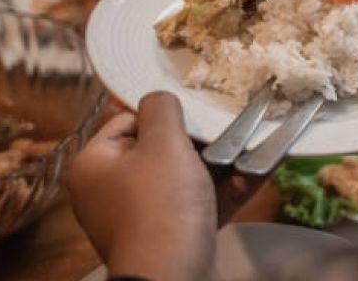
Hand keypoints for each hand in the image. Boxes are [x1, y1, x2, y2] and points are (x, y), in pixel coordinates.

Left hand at [67, 92, 264, 280]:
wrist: (175, 278)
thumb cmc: (160, 208)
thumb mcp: (163, 144)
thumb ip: (162, 109)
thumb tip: (161, 96)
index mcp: (95, 165)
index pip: (126, 120)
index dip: (162, 114)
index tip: (193, 113)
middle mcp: (113, 191)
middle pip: (161, 148)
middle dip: (200, 139)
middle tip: (227, 126)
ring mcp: (144, 216)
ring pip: (187, 176)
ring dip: (222, 161)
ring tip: (253, 140)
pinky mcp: (174, 235)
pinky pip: (202, 201)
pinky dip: (229, 186)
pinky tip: (262, 166)